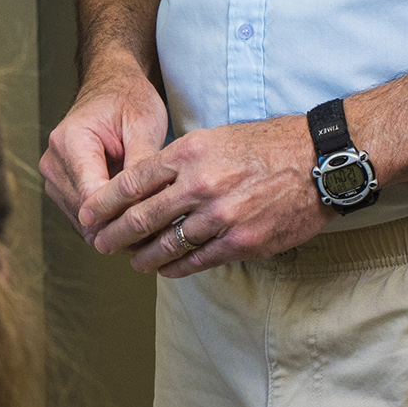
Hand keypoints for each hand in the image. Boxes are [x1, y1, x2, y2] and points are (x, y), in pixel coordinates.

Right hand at [39, 70, 169, 229]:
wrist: (111, 86)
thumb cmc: (127, 99)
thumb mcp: (144, 124)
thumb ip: (142, 165)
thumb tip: (150, 204)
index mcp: (70, 142)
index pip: (92, 198)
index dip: (124, 217)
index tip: (155, 225)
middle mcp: (54, 162)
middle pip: (86, 215)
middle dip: (122, 226)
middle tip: (160, 233)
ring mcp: (54, 178)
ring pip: (84, 223)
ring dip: (115, 228)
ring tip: (151, 228)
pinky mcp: (61, 188)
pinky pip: (84, 218)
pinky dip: (109, 223)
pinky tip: (135, 220)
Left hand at [75, 115, 328, 278]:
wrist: (319, 162)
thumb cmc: (266, 146)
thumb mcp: (214, 137)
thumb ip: (177, 160)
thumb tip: (142, 184)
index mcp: (189, 154)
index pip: (132, 183)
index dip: (103, 203)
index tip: (88, 214)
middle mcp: (200, 185)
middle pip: (141, 217)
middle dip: (112, 234)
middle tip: (98, 243)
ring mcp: (221, 217)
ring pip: (166, 244)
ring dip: (142, 256)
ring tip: (130, 260)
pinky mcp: (241, 242)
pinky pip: (196, 261)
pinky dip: (175, 267)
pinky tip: (164, 268)